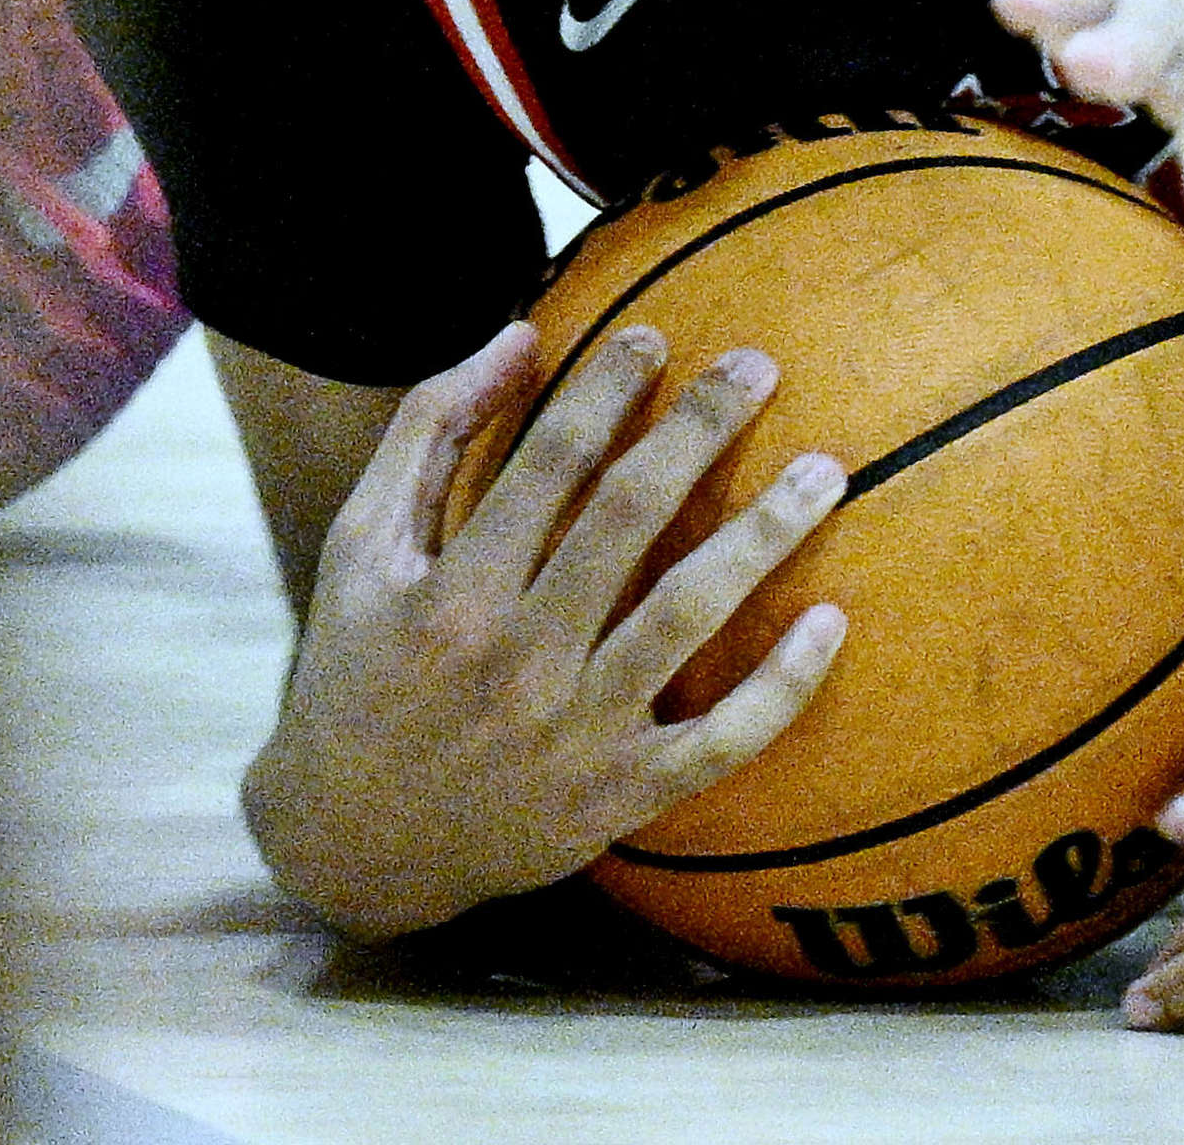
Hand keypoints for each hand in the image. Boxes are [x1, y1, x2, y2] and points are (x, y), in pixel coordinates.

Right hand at [242, 321, 847, 937]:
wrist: (351, 848)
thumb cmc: (359, 674)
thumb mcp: (360, 551)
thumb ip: (430, 433)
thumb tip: (520, 335)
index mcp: (452, 595)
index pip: (548, 462)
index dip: (605, 388)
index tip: (655, 338)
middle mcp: (514, 660)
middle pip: (628, 519)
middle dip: (698, 431)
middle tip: (760, 366)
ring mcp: (571, 733)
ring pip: (685, 617)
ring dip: (763, 536)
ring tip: (827, 470)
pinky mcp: (615, 797)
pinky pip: (718, 741)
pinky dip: (781, 687)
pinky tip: (832, 620)